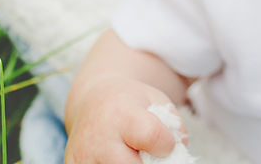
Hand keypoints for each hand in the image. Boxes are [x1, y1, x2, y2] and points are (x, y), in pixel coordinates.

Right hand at [64, 74, 187, 163]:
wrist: (91, 102)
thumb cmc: (132, 104)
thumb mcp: (158, 102)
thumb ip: (174, 127)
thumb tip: (177, 154)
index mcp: (122, 114)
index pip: (153, 137)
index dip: (166, 143)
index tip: (164, 142)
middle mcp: (98, 139)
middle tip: (147, 154)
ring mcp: (83, 159)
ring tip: (132, 156)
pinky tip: (117, 159)